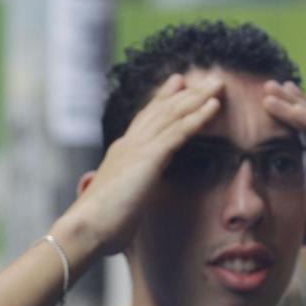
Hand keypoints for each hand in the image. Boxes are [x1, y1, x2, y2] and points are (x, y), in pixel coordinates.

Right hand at [66, 72, 223, 255]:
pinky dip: (198, 116)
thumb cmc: (101, 224)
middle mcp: (129, 144)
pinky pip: (179, 131)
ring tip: (218, 83)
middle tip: (206, 77)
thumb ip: (132, 193)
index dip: (162, 101)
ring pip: (172, 115)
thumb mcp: (121, 202)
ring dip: (197, 97)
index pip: (145, 119)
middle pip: (161, 110)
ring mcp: (138, 148)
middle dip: (185, 92)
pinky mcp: (149, 157)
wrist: (87, 228)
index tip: (177, 85)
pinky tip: (214, 105)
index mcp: (121, 153)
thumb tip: (137, 200)